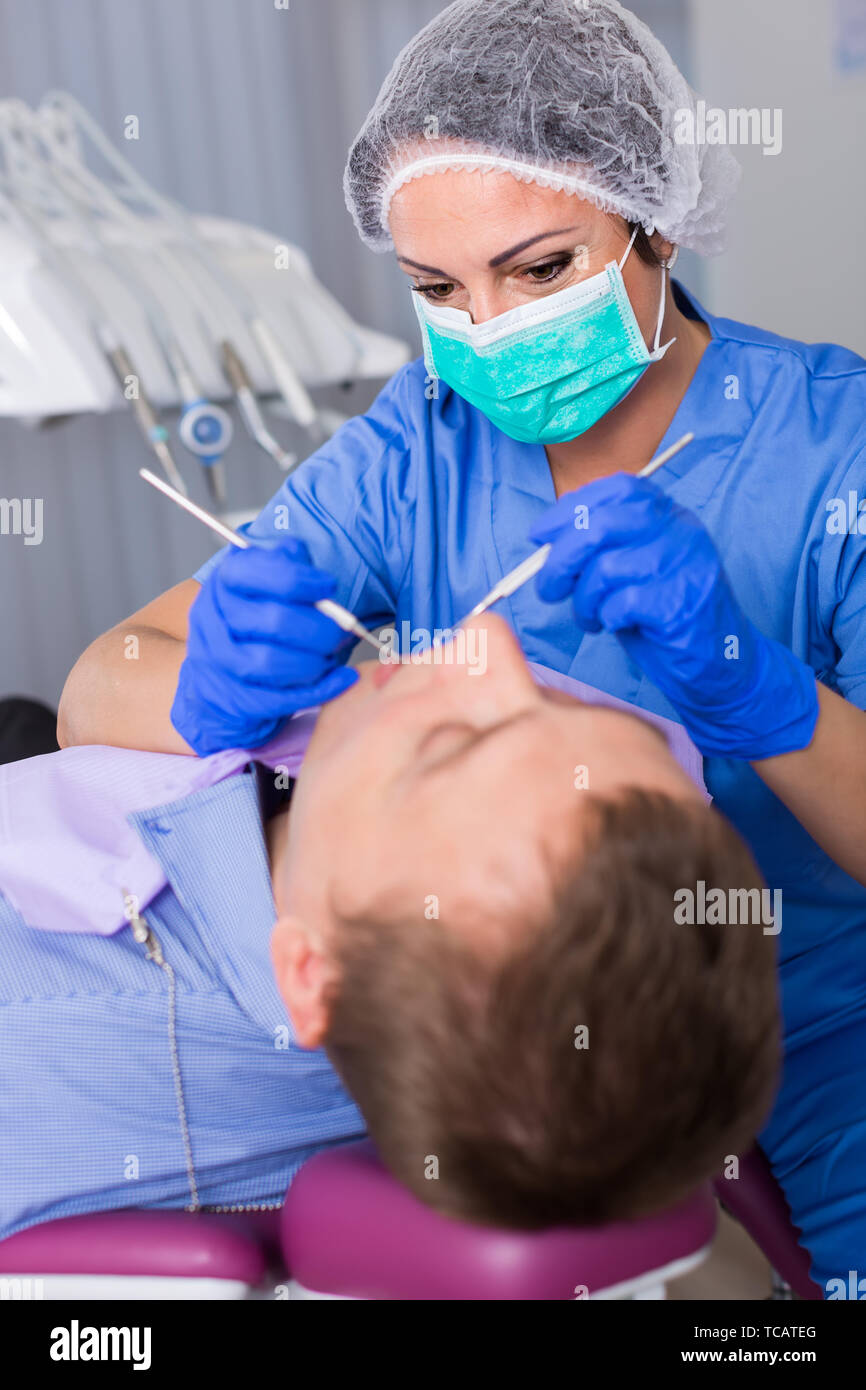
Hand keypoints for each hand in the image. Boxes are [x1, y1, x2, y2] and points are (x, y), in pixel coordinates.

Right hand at [172, 537, 358, 755]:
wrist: (216, 680)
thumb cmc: (252, 627)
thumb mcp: (264, 585)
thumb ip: (284, 566)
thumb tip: (301, 556)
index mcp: (226, 581)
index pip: (259, 571)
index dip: (301, 579)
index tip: (328, 586)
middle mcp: (215, 617)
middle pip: (273, 621)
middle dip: (320, 628)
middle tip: (343, 630)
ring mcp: (218, 661)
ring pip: (270, 662)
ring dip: (314, 661)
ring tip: (332, 655)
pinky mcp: (231, 697)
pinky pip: (278, 698)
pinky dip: (318, 690)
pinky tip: (341, 679)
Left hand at [529, 473, 817, 758]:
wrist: (718, 665)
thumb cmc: (664, 616)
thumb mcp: (633, 569)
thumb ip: (600, 547)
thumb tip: (545, 542)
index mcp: (669, 515)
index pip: (617, 489)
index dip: (570, 509)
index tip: (540, 536)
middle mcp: (681, 531)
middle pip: (603, 524)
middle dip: (561, 558)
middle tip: (550, 588)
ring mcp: (685, 566)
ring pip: (606, 568)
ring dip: (584, 599)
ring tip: (590, 616)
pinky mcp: (681, 604)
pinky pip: (621, 603)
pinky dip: (605, 617)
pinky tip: (613, 625)